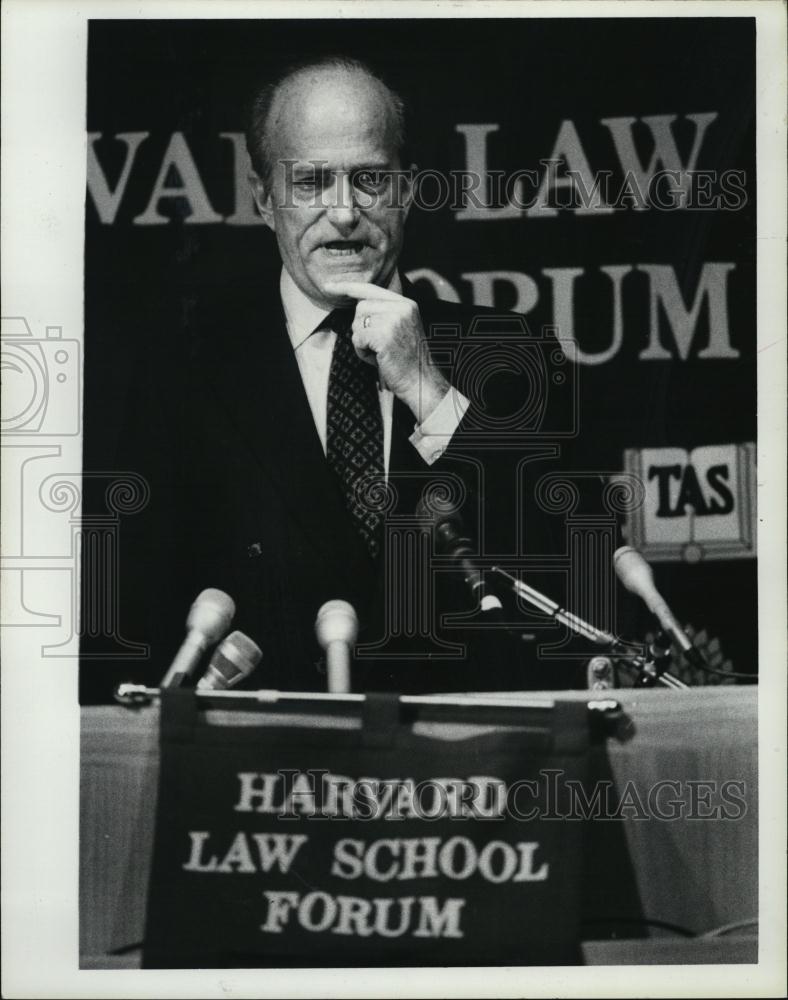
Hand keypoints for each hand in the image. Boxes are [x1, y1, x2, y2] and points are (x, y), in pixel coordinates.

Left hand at [323, 280, 449, 423]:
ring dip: (362, 342)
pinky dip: (362, 352)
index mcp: (406, 304)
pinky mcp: (384, 335)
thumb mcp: (400, 328)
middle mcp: (401, 308)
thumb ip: (384, 313)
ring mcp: (394, 320)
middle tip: (378, 346)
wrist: (421, 381)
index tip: (328, 287)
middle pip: (361, 307)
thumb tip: (358, 304)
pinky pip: (358, 338)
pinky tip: (378, 359)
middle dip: (361, 328)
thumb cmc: (407, 360)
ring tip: (380, 353)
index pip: (370, 289)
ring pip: (357, 323)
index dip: (347, 287)